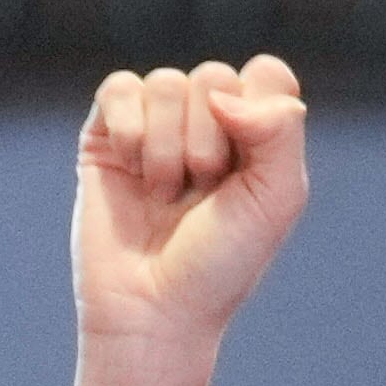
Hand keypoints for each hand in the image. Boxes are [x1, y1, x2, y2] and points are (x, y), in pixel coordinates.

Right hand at [52, 55, 306, 385]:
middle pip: (214, 77)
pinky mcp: (105, 136)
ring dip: (166, 148)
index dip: (257, 116)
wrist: (153, 311)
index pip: (265, 74)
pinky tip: (132, 170)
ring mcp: (154, 127)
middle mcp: (206, 123)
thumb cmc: (220, 264)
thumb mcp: (276, 198)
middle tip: (199, 196)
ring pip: (166, 83)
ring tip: (163, 196)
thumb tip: (221, 93)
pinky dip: (129, 127)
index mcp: (255, 133)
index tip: (245, 172)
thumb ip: (279, 129)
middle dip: (208, 143)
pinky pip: (118, 88)